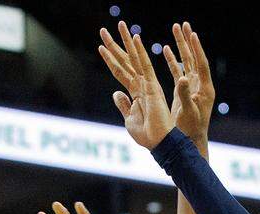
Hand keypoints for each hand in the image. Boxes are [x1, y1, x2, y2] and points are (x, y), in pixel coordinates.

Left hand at [98, 21, 174, 149]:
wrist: (159, 143)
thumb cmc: (147, 134)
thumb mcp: (129, 119)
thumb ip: (123, 104)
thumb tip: (115, 92)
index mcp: (136, 91)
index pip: (120, 71)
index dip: (110, 58)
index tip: (100, 46)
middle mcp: (141, 84)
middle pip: (125, 60)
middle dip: (114, 44)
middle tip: (103, 29)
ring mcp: (147, 83)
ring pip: (133, 58)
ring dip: (125, 41)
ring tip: (118, 25)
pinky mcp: (152, 87)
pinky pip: (145, 66)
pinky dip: (140, 52)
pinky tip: (135, 38)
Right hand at [161, 22, 214, 146]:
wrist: (191, 142)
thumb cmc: (190, 130)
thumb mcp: (187, 111)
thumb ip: (184, 94)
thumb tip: (182, 77)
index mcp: (204, 88)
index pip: (201, 63)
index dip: (196, 48)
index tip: (191, 34)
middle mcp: (199, 84)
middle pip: (194, 58)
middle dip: (188, 41)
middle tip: (183, 25)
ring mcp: (192, 87)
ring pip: (186, 62)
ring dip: (181, 46)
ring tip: (176, 30)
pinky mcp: (184, 91)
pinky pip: (178, 72)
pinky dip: (173, 61)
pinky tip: (166, 49)